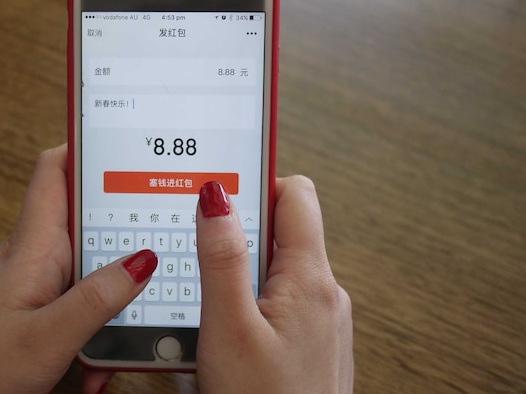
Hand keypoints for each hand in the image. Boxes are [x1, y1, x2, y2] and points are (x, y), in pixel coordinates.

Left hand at [0, 144, 156, 393]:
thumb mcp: (46, 337)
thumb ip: (96, 297)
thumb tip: (143, 258)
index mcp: (34, 245)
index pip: (56, 169)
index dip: (88, 143)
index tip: (130, 134)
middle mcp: (34, 254)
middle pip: (88, 217)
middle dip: (125, 235)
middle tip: (161, 247)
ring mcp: (34, 279)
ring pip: (89, 264)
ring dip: (112, 295)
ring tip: (122, 334)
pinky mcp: (35, 304)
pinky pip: (77, 298)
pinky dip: (94, 322)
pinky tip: (96, 357)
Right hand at [195, 179, 353, 392]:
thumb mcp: (228, 327)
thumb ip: (222, 257)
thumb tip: (216, 195)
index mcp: (311, 279)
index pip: (297, 194)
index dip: (257, 183)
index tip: (219, 189)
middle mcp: (326, 292)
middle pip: (285, 229)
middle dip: (240, 234)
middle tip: (199, 249)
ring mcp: (324, 319)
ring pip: (280, 268)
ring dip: (243, 271)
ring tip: (207, 297)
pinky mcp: (314, 341)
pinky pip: (283, 300)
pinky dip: (254, 301)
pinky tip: (228, 327)